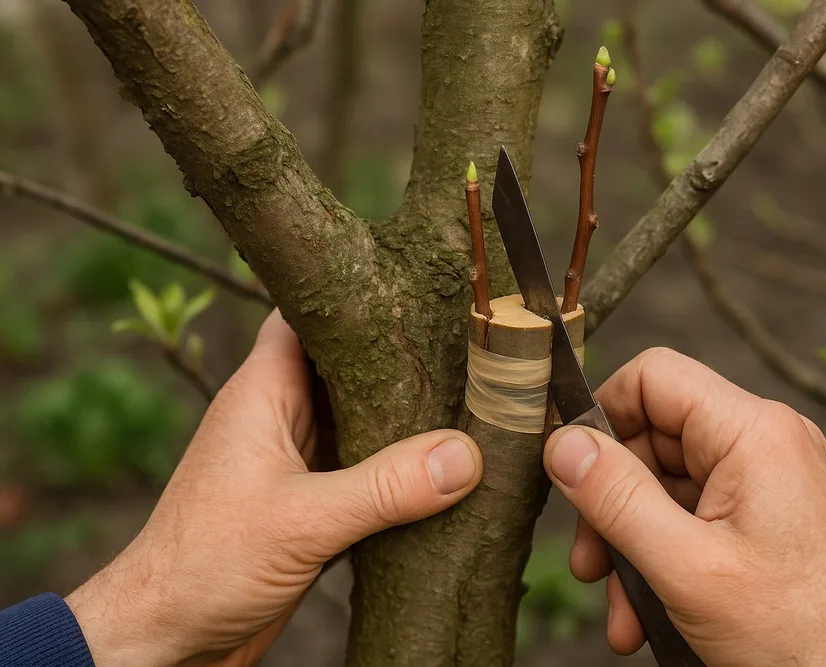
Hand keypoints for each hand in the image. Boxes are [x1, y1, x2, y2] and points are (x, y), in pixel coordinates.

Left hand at [66, 311, 482, 666]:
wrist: (166, 637)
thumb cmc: (204, 565)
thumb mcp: (302, 521)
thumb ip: (384, 487)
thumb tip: (464, 456)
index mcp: (262, 392)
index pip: (307, 314)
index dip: (357, 296)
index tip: (419, 289)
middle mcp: (278, 417)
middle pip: (345, 365)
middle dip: (399, 358)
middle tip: (465, 348)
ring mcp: (294, 461)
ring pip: (357, 418)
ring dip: (402, 418)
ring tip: (467, 400)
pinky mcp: (307, 503)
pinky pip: (360, 468)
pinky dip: (394, 468)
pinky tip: (438, 470)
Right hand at [543, 348, 825, 665]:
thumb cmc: (796, 634)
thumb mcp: (685, 566)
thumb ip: (616, 498)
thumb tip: (561, 443)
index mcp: (754, 432)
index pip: (653, 377)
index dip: (602, 416)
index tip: (571, 471)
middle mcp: (764, 442)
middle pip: (652, 438)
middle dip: (611, 503)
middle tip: (591, 563)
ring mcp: (765, 478)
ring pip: (664, 485)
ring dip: (631, 543)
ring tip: (621, 608)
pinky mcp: (763, 513)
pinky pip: (691, 515)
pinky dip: (661, 558)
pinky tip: (647, 613)